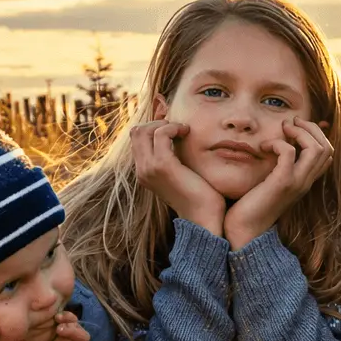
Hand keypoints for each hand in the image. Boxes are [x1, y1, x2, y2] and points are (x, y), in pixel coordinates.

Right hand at [130, 119, 225, 235]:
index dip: (154, 127)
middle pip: (136, 132)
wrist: (203, 218)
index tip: (174, 129)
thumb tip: (178, 139)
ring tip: (183, 130)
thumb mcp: (181, 174)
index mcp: (144, 172)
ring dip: (166, 124)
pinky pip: (161, 134)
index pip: (136, 139)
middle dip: (158, 122)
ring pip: (145, 130)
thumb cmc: (199, 196)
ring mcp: (149, 168)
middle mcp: (142, 170)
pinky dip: (174, 127)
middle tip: (178, 128)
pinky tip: (187, 132)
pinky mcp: (162, 166)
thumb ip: (174, 159)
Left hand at [223, 117, 333, 249]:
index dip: (316, 134)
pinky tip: (264, 146)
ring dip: (299, 131)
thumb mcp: (272, 183)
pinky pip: (290, 152)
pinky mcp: (283, 183)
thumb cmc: (252, 206)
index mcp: (306, 181)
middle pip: (326, 147)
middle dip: (310, 127)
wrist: (244, 231)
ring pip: (316, 148)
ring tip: (283, 128)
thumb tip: (277, 147)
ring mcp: (297, 182)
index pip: (328, 153)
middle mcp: (306, 181)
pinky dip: (278, 142)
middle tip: (291, 122)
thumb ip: (279, 168)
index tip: (295, 127)